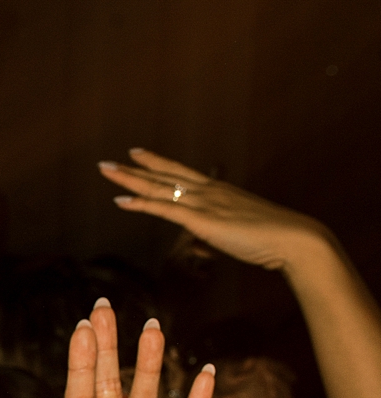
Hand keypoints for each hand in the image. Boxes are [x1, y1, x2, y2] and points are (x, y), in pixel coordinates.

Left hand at [101, 149, 329, 273]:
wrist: (293, 237)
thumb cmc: (270, 237)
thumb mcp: (236, 232)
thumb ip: (213, 234)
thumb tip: (200, 243)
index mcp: (218, 191)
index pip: (180, 173)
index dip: (157, 163)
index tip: (137, 153)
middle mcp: (208, 191)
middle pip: (163, 175)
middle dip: (134, 168)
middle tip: (108, 162)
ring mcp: (203, 203)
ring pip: (158, 187)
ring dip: (129, 179)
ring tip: (105, 170)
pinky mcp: (201, 219)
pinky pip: (164, 209)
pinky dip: (140, 204)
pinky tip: (120, 200)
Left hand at [195, 355, 295, 397]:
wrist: (218, 392)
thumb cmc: (222, 378)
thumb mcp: (228, 373)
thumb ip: (240, 367)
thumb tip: (251, 360)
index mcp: (260, 364)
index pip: (274, 367)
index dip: (284, 372)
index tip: (293, 379)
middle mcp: (269, 376)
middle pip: (279, 386)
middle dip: (284, 396)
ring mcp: (269, 390)